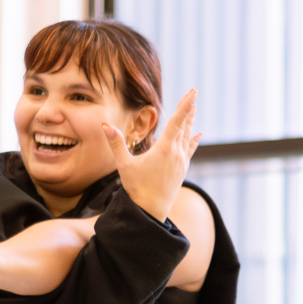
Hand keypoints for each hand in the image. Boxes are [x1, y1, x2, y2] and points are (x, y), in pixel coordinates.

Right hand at [102, 89, 200, 221]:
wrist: (151, 211)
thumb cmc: (136, 188)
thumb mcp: (123, 165)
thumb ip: (116, 143)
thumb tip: (104, 125)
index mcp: (165, 149)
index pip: (177, 122)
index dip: (184, 105)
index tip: (192, 92)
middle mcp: (177, 154)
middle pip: (184, 126)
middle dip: (187, 109)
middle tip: (193, 93)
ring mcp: (181, 162)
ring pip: (188, 137)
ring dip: (190, 121)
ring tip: (194, 108)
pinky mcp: (182, 170)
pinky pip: (190, 150)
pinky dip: (193, 140)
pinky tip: (198, 135)